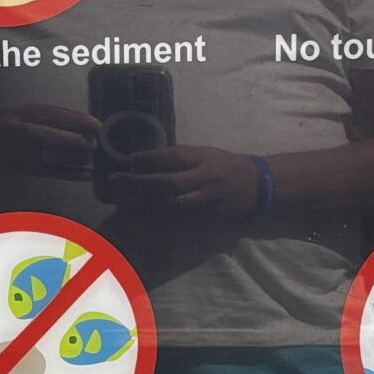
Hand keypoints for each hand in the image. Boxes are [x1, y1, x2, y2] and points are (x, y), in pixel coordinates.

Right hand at [0, 103, 97, 179]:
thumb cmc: (10, 121)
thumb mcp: (29, 109)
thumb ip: (54, 114)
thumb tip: (85, 121)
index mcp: (21, 116)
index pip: (50, 118)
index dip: (75, 123)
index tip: (95, 126)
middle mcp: (19, 136)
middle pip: (51, 141)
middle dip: (76, 143)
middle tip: (93, 143)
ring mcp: (21, 155)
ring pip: (52, 159)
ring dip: (76, 159)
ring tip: (90, 156)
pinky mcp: (26, 171)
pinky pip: (50, 174)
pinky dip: (70, 175)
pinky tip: (86, 174)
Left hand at [104, 141, 260, 218]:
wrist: (257, 185)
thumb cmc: (224, 165)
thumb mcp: (204, 153)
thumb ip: (178, 157)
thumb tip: (143, 161)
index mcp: (204, 158)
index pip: (175, 157)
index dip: (151, 158)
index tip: (130, 159)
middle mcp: (206, 179)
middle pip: (169, 183)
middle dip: (141, 183)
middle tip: (116, 180)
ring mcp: (208, 201)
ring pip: (173, 205)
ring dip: (147, 204)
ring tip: (124, 200)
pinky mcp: (209, 217)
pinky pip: (181, 220)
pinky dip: (161, 218)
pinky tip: (143, 217)